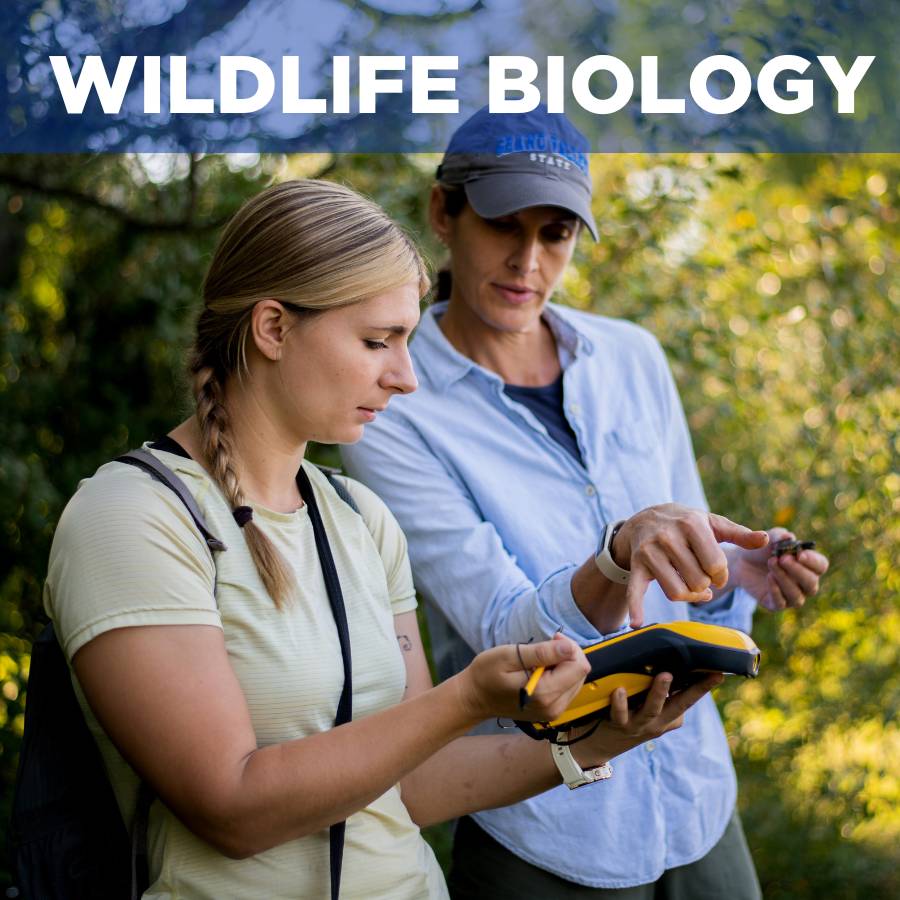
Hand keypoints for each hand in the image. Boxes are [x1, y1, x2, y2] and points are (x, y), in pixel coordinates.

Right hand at [458, 634, 590, 722]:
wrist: (475, 698)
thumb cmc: (487, 673)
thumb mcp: (510, 656)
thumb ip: (541, 653)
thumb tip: (569, 647)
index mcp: (545, 693)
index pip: (579, 666)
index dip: (569, 647)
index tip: (551, 639)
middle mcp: (554, 707)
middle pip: (580, 673)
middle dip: (568, 655)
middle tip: (545, 647)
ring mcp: (553, 712)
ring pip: (576, 680)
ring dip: (563, 665)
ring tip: (540, 660)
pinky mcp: (551, 712)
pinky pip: (567, 689)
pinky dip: (559, 676)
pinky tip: (541, 671)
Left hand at [574, 672, 723, 764]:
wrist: (598, 745)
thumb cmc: (626, 715)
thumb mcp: (648, 707)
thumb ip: (659, 691)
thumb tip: (666, 660)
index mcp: (667, 716)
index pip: (689, 699)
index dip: (705, 687)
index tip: (720, 673)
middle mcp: (657, 723)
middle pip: (680, 706)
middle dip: (695, 691)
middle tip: (708, 674)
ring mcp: (638, 725)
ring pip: (652, 710)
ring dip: (659, 693)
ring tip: (665, 676)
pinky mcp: (618, 726)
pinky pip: (620, 714)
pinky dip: (620, 703)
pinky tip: (620, 690)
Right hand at [613, 504, 768, 626]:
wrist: (647, 518)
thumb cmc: (687, 524)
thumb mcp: (712, 523)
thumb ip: (739, 534)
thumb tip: (765, 540)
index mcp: (691, 524)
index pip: (716, 565)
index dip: (721, 576)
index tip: (717, 573)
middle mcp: (668, 536)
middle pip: (698, 581)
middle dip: (705, 585)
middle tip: (703, 578)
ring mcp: (650, 552)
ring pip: (676, 591)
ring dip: (689, 596)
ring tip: (693, 590)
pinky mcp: (636, 565)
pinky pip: (636, 590)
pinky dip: (636, 607)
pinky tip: (636, 623)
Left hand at [735, 527, 828, 610]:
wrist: (741, 561)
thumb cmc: (762, 549)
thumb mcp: (768, 538)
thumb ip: (779, 536)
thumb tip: (788, 537)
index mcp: (809, 566)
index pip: (821, 566)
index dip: (813, 561)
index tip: (800, 554)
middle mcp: (804, 583)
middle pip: (811, 583)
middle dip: (798, 571)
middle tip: (783, 559)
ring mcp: (791, 596)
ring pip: (797, 596)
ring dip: (784, 579)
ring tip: (771, 563)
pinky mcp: (775, 604)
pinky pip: (781, 603)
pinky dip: (776, 591)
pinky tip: (769, 578)